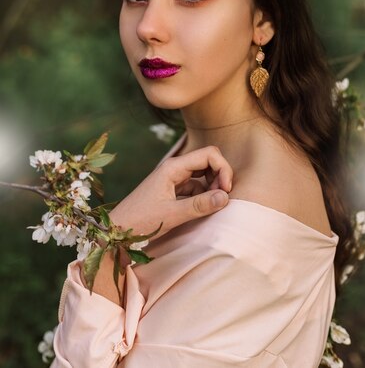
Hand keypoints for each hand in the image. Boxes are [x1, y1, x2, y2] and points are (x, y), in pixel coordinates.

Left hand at [109, 146, 233, 239]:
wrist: (116, 231)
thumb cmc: (140, 222)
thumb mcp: (172, 215)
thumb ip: (199, 205)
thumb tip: (225, 197)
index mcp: (173, 167)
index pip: (209, 154)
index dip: (223, 169)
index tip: (226, 191)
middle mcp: (175, 169)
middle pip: (208, 161)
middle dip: (220, 176)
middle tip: (222, 199)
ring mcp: (174, 179)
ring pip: (203, 174)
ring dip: (213, 186)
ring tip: (213, 205)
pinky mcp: (173, 191)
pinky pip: (196, 186)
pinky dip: (204, 195)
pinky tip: (204, 209)